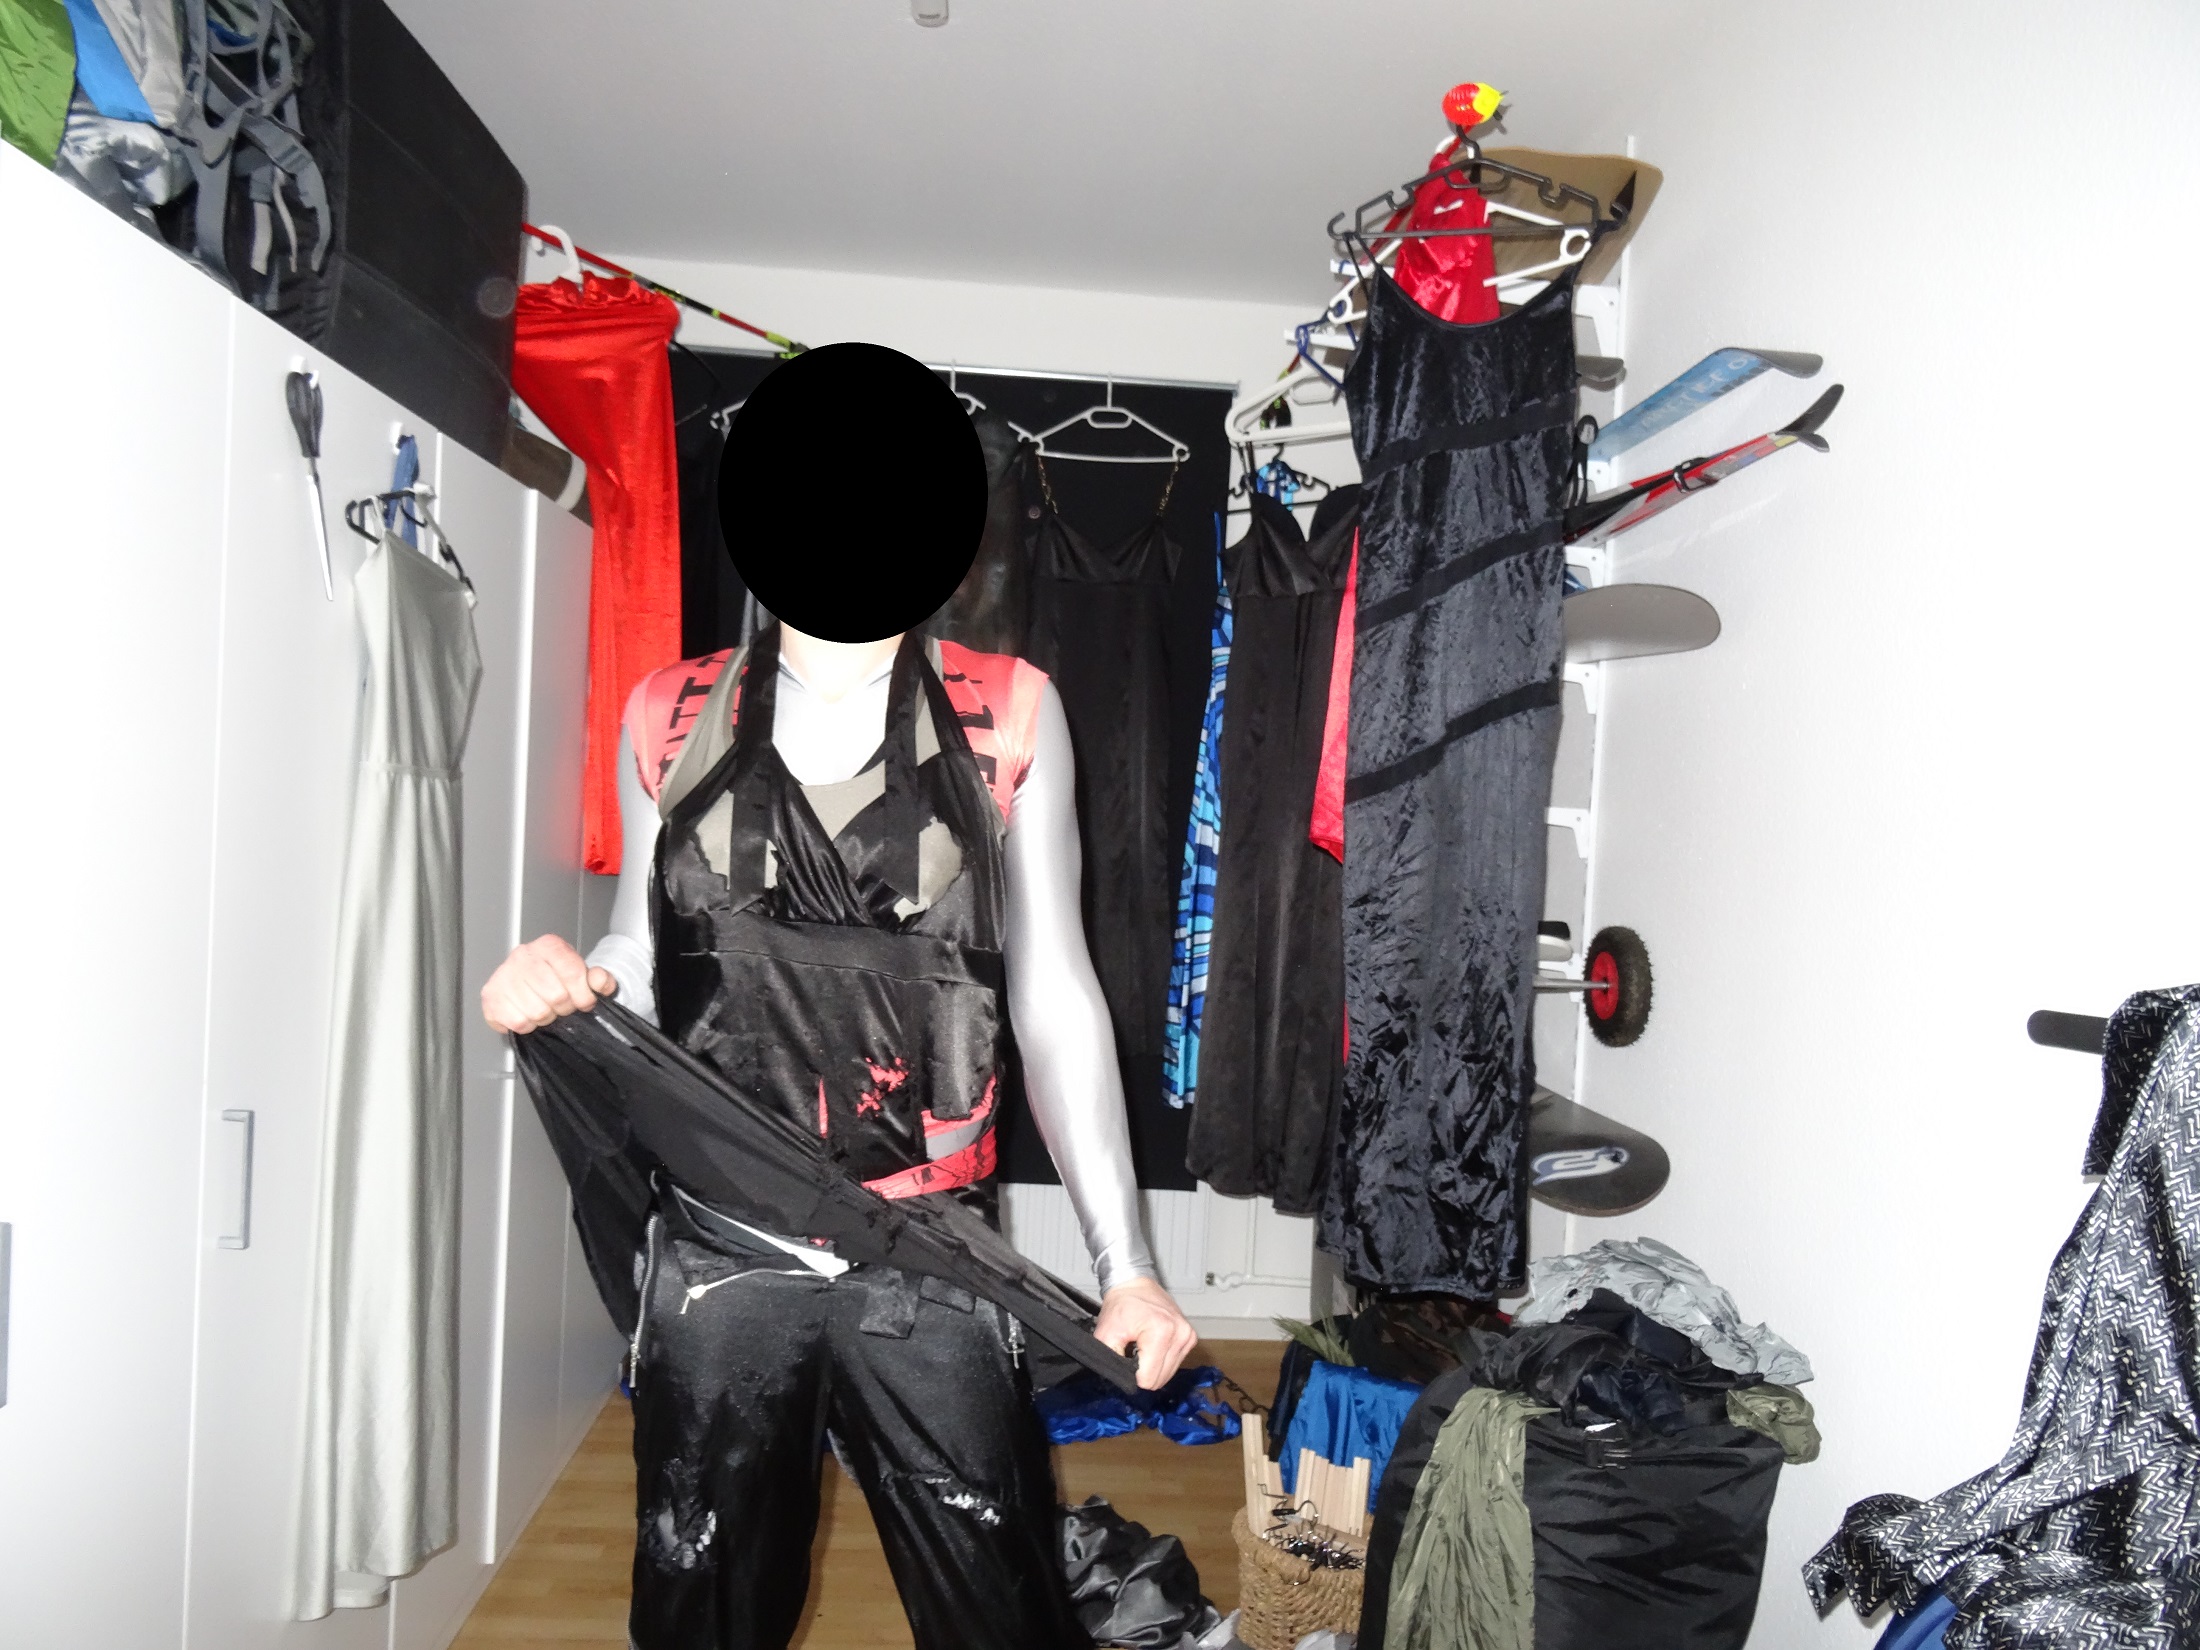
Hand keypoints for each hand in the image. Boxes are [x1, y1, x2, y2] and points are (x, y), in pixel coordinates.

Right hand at [481, 935, 615, 1032]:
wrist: (523, 980)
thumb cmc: (554, 977)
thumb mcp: (580, 973)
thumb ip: (597, 978)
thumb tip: (602, 983)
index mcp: (548, 945)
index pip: (573, 973)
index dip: (583, 995)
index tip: (583, 1001)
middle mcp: (523, 954)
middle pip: (556, 996)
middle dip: (564, 1008)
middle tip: (561, 1007)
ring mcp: (503, 974)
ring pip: (537, 1012)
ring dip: (546, 1018)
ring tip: (545, 1009)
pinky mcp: (490, 995)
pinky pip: (518, 1022)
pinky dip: (528, 1025)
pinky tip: (528, 1015)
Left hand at [1093, 1276, 1197, 1390]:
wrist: (1134, 1284)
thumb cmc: (1122, 1304)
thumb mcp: (1105, 1333)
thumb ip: (1110, 1360)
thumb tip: (1120, 1380)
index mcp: (1161, 1332)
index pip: (1149, 1379)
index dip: (1133, 1375)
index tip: (1127, 1357)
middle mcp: (1180, 1334)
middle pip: (1161, 1379)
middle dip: (1144, 1370)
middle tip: (1134, 1350)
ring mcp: (1188, 1336)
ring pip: (1169, 1373)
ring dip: (1154, 1365)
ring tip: (1143, 1346)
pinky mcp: (1190, 1337)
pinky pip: (1175, 1362)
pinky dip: (1162, 1358)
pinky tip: (1153, 1344)